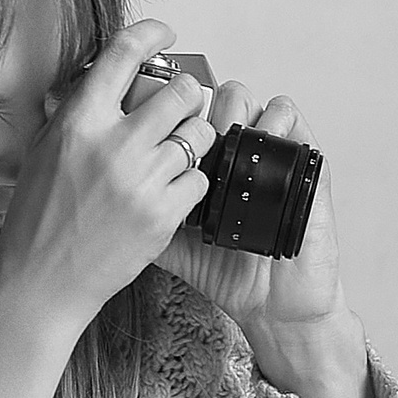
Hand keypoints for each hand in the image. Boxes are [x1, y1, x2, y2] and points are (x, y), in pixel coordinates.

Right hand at [0, 21, 218, 317]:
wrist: (42, 281)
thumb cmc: (38, 218)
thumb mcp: (44, 151)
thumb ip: (78, 113)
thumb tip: (107, 79)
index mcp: (79, 122)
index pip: (123, 54)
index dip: (151, 33)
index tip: (165, 35)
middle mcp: (113, 145)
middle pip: (181, 92)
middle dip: (186, 95)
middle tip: (178, 108)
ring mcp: (142, 180)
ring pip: (199, 134)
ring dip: (192, 139)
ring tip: (173, 153)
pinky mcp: (164, 214)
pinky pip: (200, 178)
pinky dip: (191, 181)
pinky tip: (169, 190)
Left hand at [145, 78, 344, 334]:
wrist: (273, 303)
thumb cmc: (227, 275)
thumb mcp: (170, 244)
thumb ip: (140, 214)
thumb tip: (96, 193)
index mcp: (204, 162)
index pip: (181, 112)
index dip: (165, 109)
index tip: (150, 121)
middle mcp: (235, 151)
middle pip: (209, 95)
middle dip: (195, 106)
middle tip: (188, 133)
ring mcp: (268, 152)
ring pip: (247, 98)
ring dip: (233, 109)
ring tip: (226, 138)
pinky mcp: (301, 159)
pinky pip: (288, 117)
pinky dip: (273, 118)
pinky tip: (258, 142)